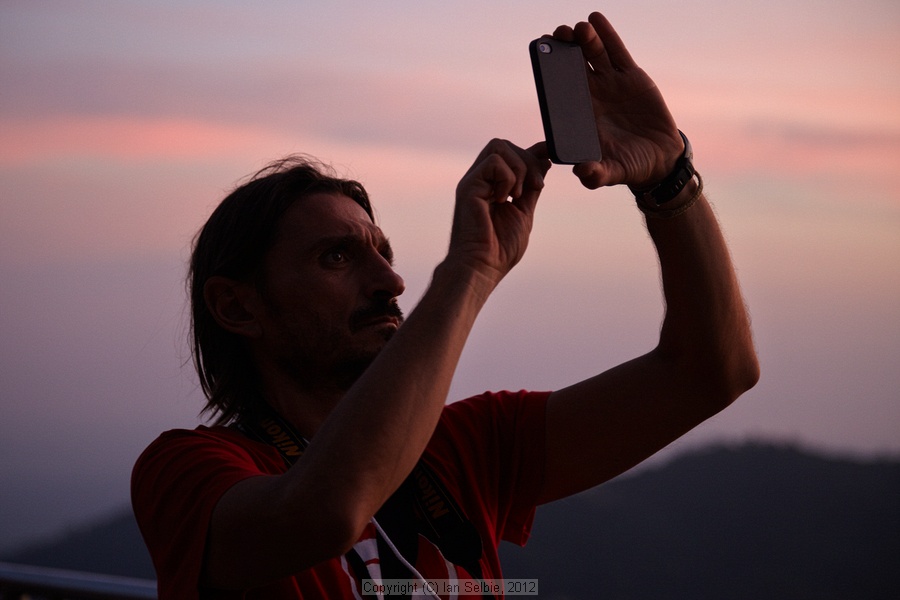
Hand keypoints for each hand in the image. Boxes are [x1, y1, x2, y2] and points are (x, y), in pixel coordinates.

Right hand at [447, 139, 550, 285]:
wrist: (483, 268)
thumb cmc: (500, 249)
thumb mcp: (524, 212)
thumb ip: (531, 187)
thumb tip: (544, 161)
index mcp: (492, 185)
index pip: (511, 153)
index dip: (532, 152)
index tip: (550, 159)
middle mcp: (480, 180)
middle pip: (504, 144)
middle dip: (528, 160)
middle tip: (536, 187)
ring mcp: (473, 181)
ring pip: (499, 147)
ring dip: (518, 168)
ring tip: (518, 195)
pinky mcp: (468, 187)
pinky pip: (493, 162)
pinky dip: (507, 178)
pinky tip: (504, 199)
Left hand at [552, 12, 683, 189]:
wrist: (659, 159)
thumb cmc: (629, 167)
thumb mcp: (612, 173)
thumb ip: (596, 175)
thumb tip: (583, 172)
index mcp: (579, 117)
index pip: (559, 92)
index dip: (549, 75)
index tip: (541, 57)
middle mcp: (590, 96)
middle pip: (572, 68)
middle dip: (563, 50)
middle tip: (556, 34)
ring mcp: (610, 84)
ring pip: (592, 55)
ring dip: (584, 39)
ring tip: (578, 27)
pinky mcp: (630, 76)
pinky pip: (616, 52)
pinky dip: (607, 35)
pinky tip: (596, 18)